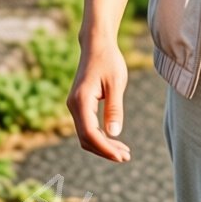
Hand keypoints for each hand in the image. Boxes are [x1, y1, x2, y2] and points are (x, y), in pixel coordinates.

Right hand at [70, 38, 132, 161]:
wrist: (96, 44)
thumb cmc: (108, 60)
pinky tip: (115, 140)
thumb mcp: (116, 83)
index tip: (122, 156)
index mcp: (81, 100)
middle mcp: (73, 105)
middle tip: (126, 157)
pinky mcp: (79, 105)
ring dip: (103, 145)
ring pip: (86, 135)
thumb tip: (114, 134)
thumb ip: (115, 108)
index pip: (90, 133)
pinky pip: (87, 127)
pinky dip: (100, 136)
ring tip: (124, 152)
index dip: (105, 148)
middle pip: (86, 138)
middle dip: (105, 150)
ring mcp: (74, 106)